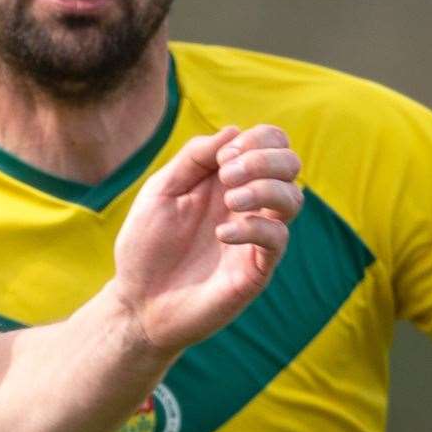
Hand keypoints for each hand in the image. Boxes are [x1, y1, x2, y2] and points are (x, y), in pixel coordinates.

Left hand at [110, 124, 301, 353]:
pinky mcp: (256, 269)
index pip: (270, 144)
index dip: (258, 139)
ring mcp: (255, 236)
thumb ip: (194, 159)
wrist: (137, 301)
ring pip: (293, 198)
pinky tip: (222, 234)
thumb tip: (233, 130)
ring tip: (230, 200)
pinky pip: (277, 238)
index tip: (225, 155)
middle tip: (228, 175)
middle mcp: (247, 204)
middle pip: (290, 164)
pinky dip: (254, 228)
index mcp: (226, 180)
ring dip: (265, 189)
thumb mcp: (161, 190)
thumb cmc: (146, 245)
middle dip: (265, 159)